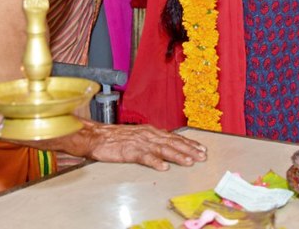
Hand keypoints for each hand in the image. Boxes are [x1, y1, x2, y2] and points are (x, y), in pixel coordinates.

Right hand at [68, 121, 206, 170]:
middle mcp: (148, 134)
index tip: (201, 148)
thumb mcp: (138, 135)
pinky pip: (145, 157)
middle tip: (202, 156)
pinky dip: (155, 162)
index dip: (189, 143)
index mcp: (151, 131)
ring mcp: (140, 142)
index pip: (174, 137)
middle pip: (173, 142)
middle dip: (189, 149)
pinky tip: (163, 167)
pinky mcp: (130, 151)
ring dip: (177, 155)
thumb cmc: (115, 137)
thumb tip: (166, 144)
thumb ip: (152, 139)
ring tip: (189, 161)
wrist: (96, 137)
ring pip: (163, 149)